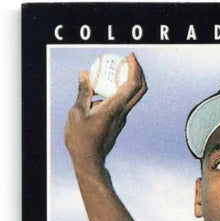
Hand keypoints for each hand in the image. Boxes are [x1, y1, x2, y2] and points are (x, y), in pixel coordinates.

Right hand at [64, 53, 146, 174]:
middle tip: (127, 59)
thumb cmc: (81, 140)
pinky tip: (102, 87)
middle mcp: (122, 113)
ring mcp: (121, 119)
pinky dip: (117, 91)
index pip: (132, 85)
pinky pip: (121, 103)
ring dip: (126, 81)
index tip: (130, 56)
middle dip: (137, 72)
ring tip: (112, 70)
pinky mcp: (117, 123)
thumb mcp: (77, 112)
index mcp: (114, 108)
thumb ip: (83, 92)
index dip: (135, 68)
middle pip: (139, 90)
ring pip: (131, 97)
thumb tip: (84, 73)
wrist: (89, 162)